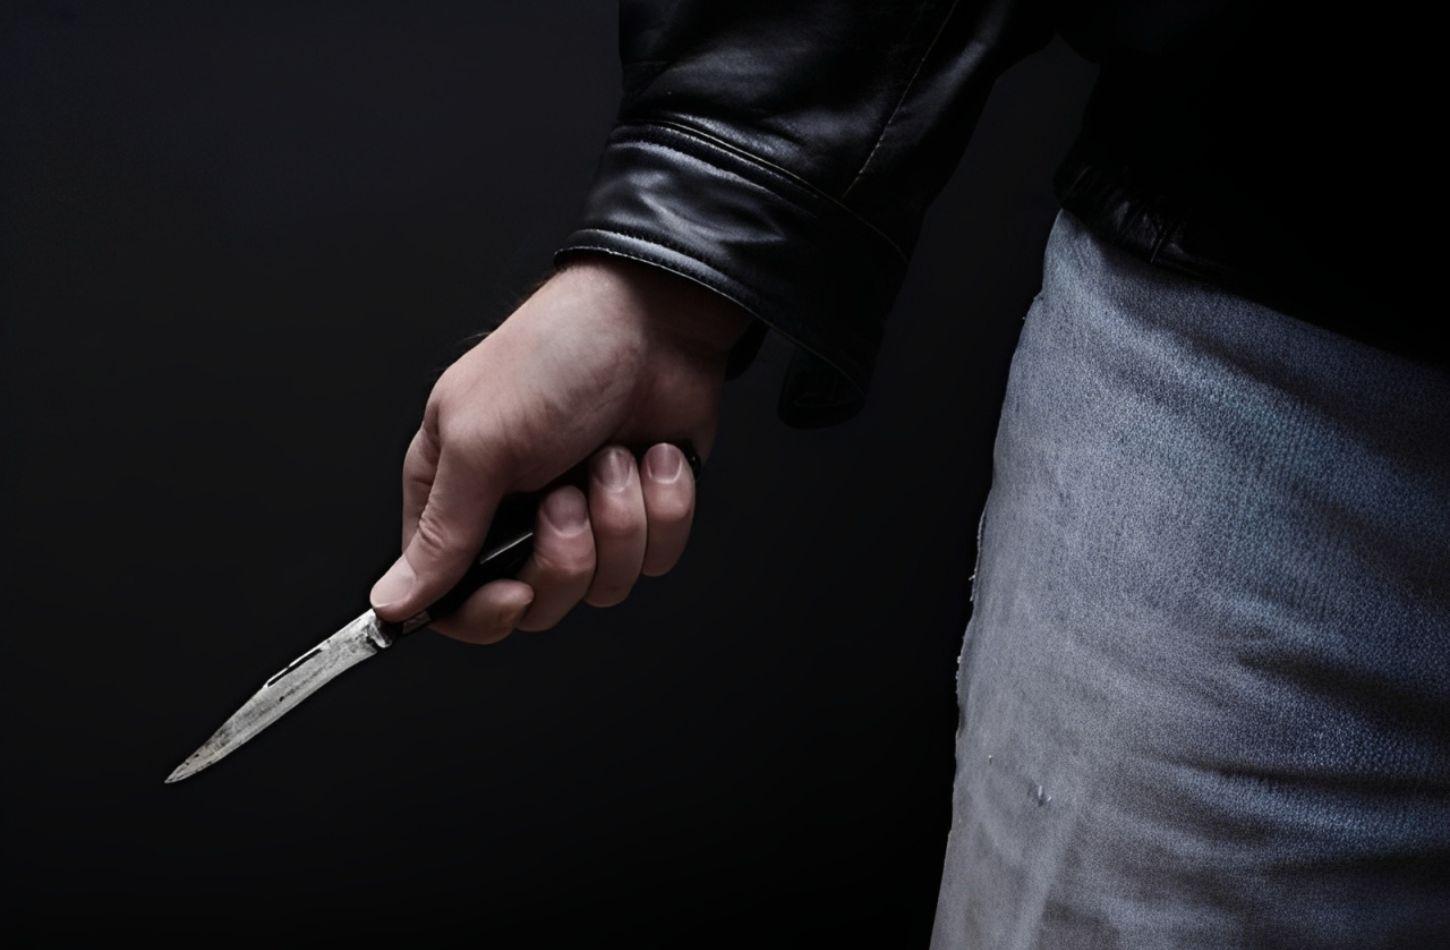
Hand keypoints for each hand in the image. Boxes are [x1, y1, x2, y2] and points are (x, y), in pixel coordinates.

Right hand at [369, 256, 750, 642]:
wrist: (656, 317)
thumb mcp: (480, 440)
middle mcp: (517, 512)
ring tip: (611, 457)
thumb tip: (391, 601)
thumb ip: (441, 532)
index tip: (514, 591)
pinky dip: (663, 508)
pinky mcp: (642, 509)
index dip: (484, 611)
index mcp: (457, 493)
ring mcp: (584, 514)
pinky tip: (653, 457)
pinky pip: (656, 558)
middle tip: (566, 495)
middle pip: (536, 602)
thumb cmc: (556, 354)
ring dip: (618, 520)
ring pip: (602, 586)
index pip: (451, 598)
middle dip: (564, 555)